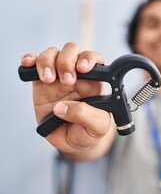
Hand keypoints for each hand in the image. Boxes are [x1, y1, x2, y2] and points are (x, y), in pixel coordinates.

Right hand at [21, 42, 115, 159]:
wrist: (73, 143)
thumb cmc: (90, 131)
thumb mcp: (98, 127)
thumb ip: (85, 115)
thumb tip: (62, 107)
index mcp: (94, 81)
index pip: (94, 58)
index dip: (89, 58)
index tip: (83, 68)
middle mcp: (77, 75)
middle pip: (71, 50)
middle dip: (67, 61)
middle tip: (67, 81)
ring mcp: (58, 78)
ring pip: (52, 54)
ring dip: (48, 61)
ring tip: (49, 80)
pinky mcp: (40, 84)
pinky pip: (33, 65)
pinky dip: (30, 60)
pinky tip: (29, 65)